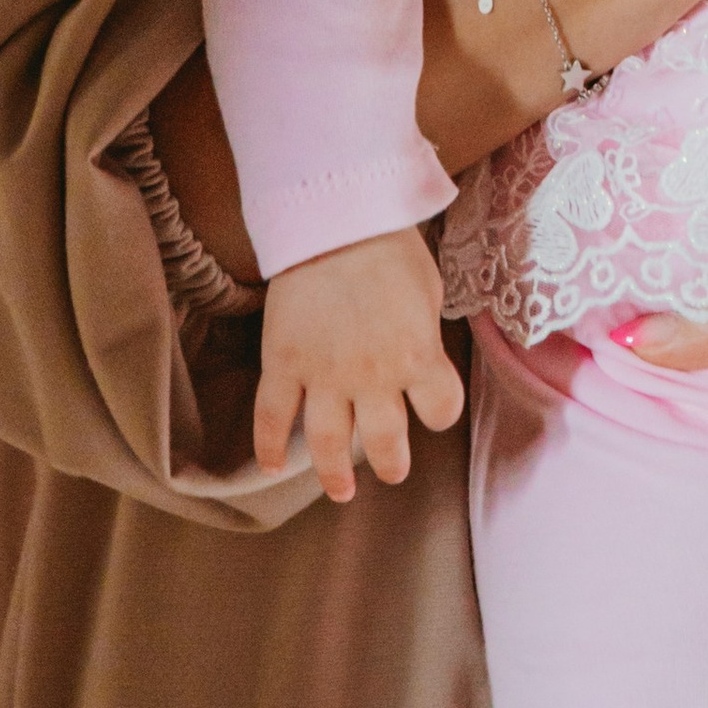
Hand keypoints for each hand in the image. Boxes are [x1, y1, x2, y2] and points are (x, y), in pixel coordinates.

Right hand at [254, 227, 466, 500]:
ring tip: (340, 490)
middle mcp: (373, 377)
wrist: (335, 217)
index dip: (439, 412)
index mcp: (417, 355)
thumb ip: (422, 334)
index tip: (432, 408)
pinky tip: (271, 466)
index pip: (441, 410)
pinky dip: (267, 446)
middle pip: (386, 443)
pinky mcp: (284, 363)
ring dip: (334, 473)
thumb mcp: (427, 291)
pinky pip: (272, 416)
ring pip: (328, 443)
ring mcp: (324, 374)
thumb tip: (420, 357)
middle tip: (392, 469)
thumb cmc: (389, 246)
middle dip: (392, 463)